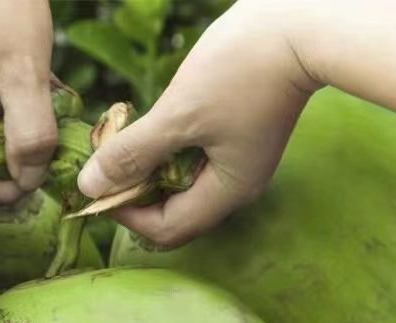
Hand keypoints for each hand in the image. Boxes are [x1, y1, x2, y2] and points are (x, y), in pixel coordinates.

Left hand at [78, 0, 319, 247]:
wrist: (306, 20)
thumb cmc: (244, 67)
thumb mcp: (179, 113)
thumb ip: (133, 154)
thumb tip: (89, 188)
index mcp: (226, 193)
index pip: (164, 230)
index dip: (126, 214)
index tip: (99, 186)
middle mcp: (234, 188)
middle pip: (171, 214)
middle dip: (134, 195)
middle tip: (107, 163)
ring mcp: (238, 164)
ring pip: (178, 188)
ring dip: (146, 172)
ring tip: (124, 143)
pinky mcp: (236, 140)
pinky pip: (190, 163)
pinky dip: (164, 154)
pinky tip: (150, 129)